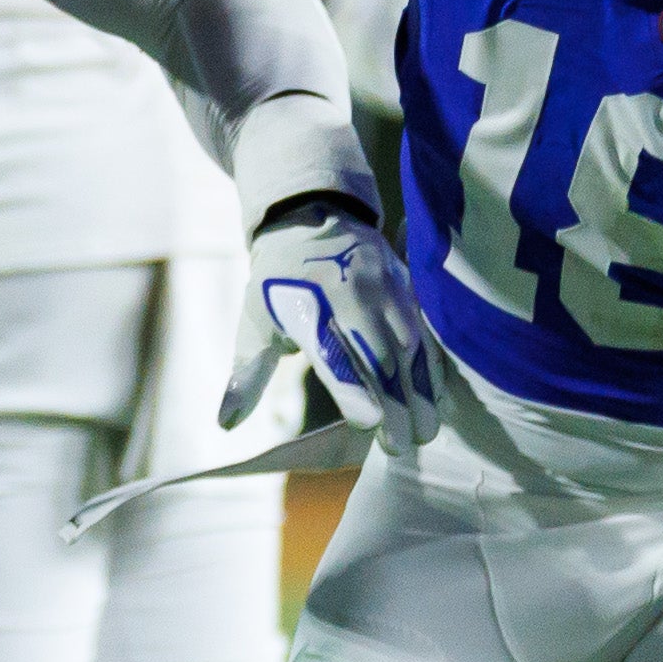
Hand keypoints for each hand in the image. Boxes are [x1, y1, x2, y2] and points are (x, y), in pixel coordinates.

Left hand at [223, 200, 441, 444]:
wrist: (310, 216)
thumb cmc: (276, 283)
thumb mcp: (254, 323)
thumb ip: (247, 377)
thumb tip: (225, 424)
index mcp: (308, 308)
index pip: (336, 358)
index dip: (354, 394)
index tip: (368, 428)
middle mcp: (351, 296)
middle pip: (380, 358)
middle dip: (396, 405)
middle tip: (404, 445)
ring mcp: (383, 288)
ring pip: (411, 345)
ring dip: (421, 389)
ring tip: (427, 429)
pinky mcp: (405, 284)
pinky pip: (426, 329)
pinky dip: (433, 365)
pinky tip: (437, 395)